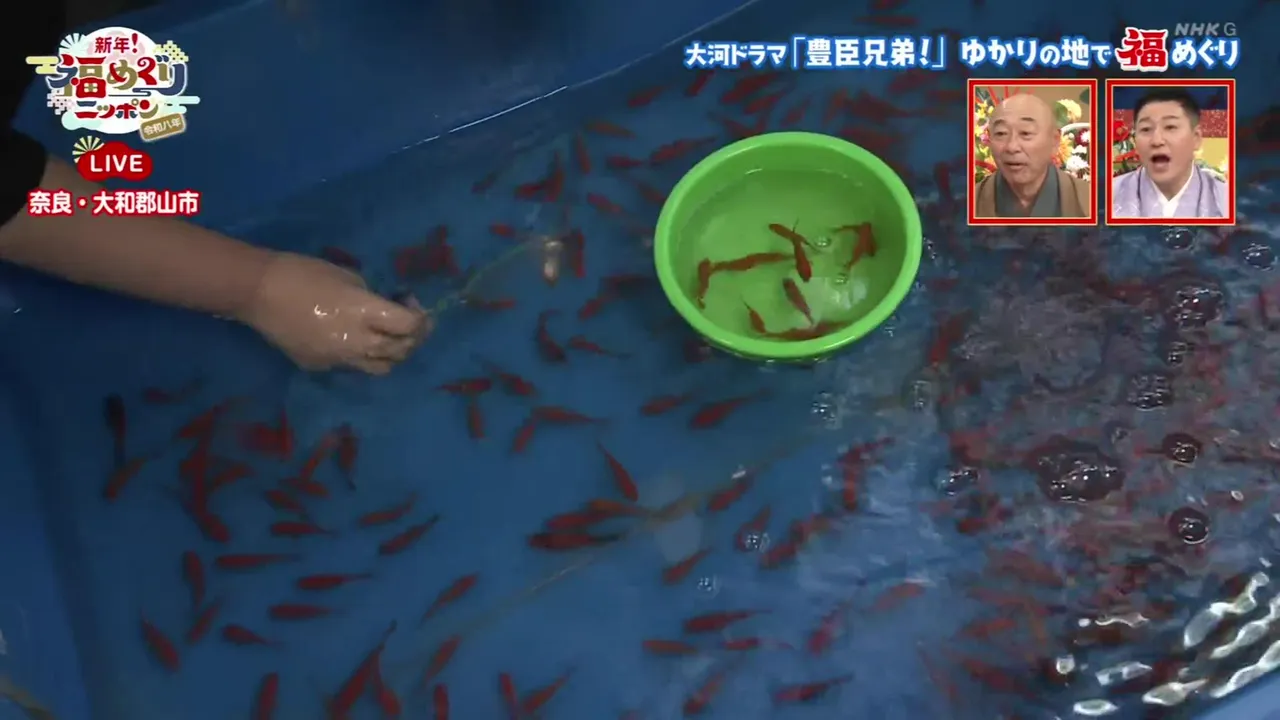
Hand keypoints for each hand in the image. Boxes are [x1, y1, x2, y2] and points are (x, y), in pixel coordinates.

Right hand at [240, 252, 431, 373]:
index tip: (411, 304)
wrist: (259, 292)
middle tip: (409, 324)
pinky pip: (350, 367)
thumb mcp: (349, 277)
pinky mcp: (320, 367)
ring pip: (380, 368)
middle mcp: (357, 342)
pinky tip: (349, 340)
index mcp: (365, 313)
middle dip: (413, 337)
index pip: (410, 326)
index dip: (420, 317)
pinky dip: (359, 356)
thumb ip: (372, 298)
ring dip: (391, 354)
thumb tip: (385, 310)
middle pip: (401, 351)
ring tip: (387, 339)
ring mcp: (338, 359)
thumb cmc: (304, 273)